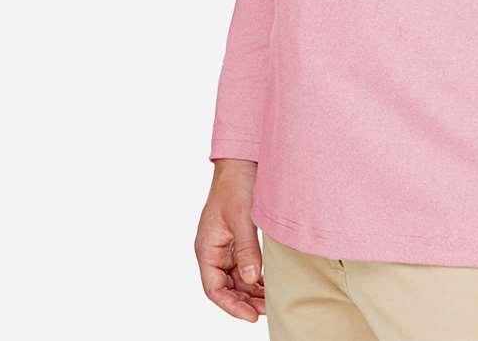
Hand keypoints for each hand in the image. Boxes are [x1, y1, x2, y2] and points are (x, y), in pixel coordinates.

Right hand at [194, 159, 265, 321]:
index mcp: (206, 248)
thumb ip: (246, 250)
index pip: (214, 289)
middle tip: (267, 309)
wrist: (242, 161)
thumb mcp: (242, 218)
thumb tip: (250, 280)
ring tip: (271, 301)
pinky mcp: (237, 240)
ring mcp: (225, 246)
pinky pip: (243, 266)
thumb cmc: (236, 185)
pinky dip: (255, 277)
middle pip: (226, 287)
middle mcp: (213, 251)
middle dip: (245, 301)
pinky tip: (269, 283)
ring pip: (236, 279)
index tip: (251, 316)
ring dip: (251, 292)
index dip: (231, 306)